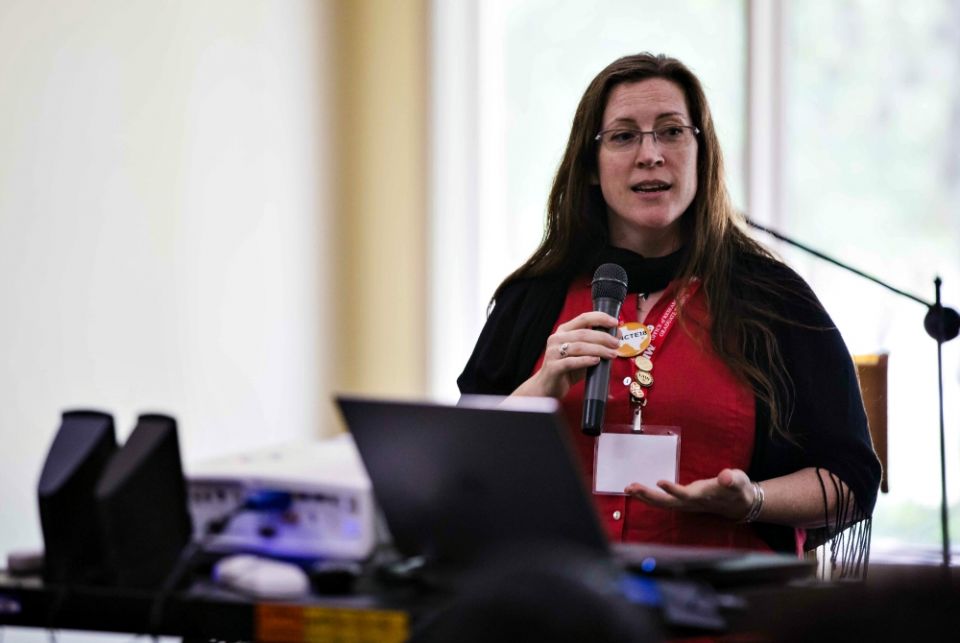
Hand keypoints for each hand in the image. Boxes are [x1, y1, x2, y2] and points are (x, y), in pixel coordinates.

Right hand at [512, 311, 620, 398]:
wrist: (548, 387)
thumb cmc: (568, 369)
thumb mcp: (583, 353)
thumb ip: (596, 344)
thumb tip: (616, 336)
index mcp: (563, 331)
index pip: (583, 318)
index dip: (600, 318)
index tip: (614, 323)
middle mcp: (556, 338)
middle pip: (584, 333)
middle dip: (604, 337)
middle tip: (616, 344)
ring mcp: (553, 353)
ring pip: (579, 347)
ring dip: (599, 350)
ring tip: (611, 354)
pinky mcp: (553, 367)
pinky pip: (571, 362)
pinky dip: (586, 360)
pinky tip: (596, 361)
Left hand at [624, 468, 756, 520]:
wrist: (739, 504)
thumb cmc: (738, 489)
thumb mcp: (739, 481)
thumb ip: (732, 480)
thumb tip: (726, 477)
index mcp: (704, 496)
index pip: (686, 495)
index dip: (673, 490)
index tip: (660, 481)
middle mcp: (691, 502)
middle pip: (667, 502)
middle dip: (649, 495)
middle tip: (632, 487)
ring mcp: (685, 504)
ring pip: (662, 504)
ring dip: (645, 497)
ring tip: (629, 489)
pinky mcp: (682, 502)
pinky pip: (662, 502)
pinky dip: (648, 498)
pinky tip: (637, 493)